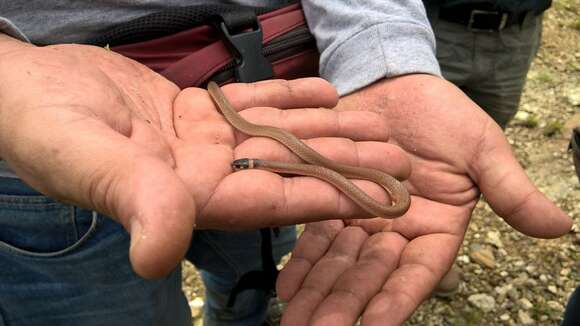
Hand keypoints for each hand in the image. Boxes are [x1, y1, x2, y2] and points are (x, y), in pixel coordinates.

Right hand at [0, 35, 408, 277]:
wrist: (25, 88)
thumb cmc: (45, 127)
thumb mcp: (87, 162)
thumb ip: (135, 201)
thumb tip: (160, 259)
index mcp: (188, 197)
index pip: (271, 200)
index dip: (326, 196)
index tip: (375, 195)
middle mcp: (203, 174)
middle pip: (287, 167)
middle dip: (342, 162)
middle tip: (397, 158)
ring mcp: (202, 141)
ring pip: (278, 133)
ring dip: (327, 127)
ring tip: (375, 122)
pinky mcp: (195, 112)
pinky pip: (253, 103)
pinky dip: (290, 97)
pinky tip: (327, 92)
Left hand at [277, 74, 572, 324]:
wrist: (398, 84)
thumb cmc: (445, 116)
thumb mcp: (482, 149)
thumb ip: (510, 190)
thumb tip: (560, 227)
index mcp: (437, 230)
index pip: (416, 274)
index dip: (396, 300)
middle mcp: (396, 233)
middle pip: (370, 278)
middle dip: (345, 307)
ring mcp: (362, 220)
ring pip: (340, 264)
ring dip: (318, 293)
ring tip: (295, 320)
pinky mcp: (332, 200)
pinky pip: (317, 236)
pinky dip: (303, 260)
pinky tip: (285, 284)